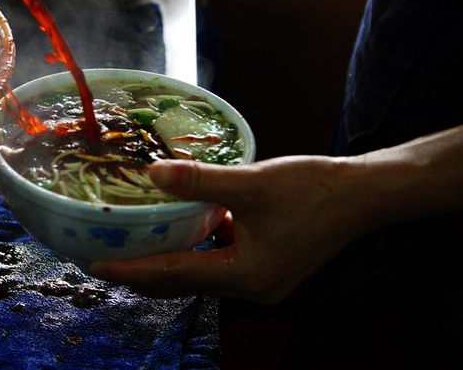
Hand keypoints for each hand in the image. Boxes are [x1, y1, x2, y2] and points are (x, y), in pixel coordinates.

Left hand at [90, 155, 366, 303]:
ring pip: (202, 275)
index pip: (174, 275)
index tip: (97, 264)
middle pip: (184, 283)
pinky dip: (197, 252)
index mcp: (246, 274)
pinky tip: (183, 232)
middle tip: (106, 258)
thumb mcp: (252, 182)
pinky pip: (221, 264)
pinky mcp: (271, 267)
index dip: (133, 268)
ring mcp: (264, 281)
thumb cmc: (313, 189)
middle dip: (144, 273)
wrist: (365, 194)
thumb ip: (200, 181)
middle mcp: (253, 287)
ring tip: (134, 247)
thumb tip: (153, 174)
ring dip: (169, 263)